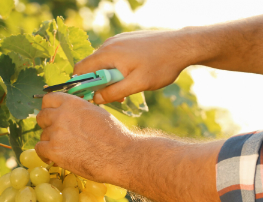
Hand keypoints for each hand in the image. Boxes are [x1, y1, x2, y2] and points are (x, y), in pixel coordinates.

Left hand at [34, 93, 134, 185]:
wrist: (119, 156)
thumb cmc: (114, 136)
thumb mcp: (96, 113)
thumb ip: (79, 111)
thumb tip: (70, 113)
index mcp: (72, 103)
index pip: (48, 99)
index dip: (49, 108)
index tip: (52, 115)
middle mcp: (61, 115)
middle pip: (42, 117)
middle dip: (48, 125)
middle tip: (58, 134)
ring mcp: (56, 132)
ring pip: (43, 135)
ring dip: (50, 142)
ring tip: (64, 149)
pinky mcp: (54, 150)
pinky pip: (39, 149)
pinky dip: (45, 154)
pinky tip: (53, 158)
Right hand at [73, 30, 198, 103]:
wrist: (181, 46)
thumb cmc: (161, 65)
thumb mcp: (137, 84)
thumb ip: (114, 92)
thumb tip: (96, 99)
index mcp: (108, 53)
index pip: (81, 69)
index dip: (80, 85)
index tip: (89, 99)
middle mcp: (109, 44)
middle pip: (92, 67)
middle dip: (99, 84)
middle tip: (116, 97)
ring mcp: (118, 40)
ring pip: (104, 63)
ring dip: (110, 78)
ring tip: (129, 87)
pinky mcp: (127, 41)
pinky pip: (114, 57)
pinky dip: (118, 69)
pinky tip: (134, 76)